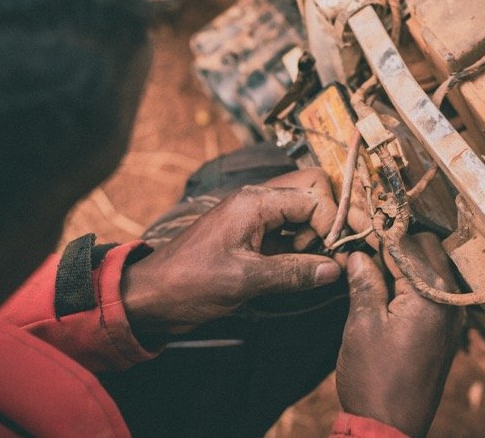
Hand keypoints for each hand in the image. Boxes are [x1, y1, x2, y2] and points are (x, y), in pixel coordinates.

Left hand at [121, 168, 343, 341]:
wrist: (150, 295)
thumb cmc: (189, 283)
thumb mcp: (244, 281)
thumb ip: (292, 273)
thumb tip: (334, 269)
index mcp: (255, 202)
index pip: (314, 195)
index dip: (331, 222)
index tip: (334, 253)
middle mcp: (257, 200)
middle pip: (312, 189)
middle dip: (327, 218)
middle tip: (324, 251)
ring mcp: (254, 215)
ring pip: (302, 208)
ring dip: (314, 232)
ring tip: (307, 263)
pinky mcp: (252, 233)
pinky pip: (288, 226)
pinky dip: (301, 243)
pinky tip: (297, 267)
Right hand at [337, 234, 462, 437]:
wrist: (389, 429)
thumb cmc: (374, 381)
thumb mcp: (362, 326)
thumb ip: (365, 284)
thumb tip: (358, 255)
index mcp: (431, 294)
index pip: (408, 245)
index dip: (381, 235)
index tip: (361, 226)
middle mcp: (451, 301)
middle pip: (429, 250)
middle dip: (398, 244)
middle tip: (366, 247)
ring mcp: (453, 317)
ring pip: (434, 269)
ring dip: (408, 263)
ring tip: (374, 266)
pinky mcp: (448, 332)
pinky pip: (436, 292)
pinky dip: (416, 283)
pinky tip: (390, 288)